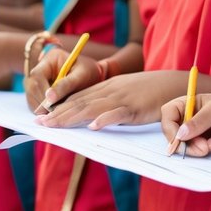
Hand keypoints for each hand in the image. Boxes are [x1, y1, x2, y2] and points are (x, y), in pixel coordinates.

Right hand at [26, 47, 103, 114]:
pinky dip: (43, 111)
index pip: (37, 75)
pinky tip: (56, 112)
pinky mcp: (38, 93)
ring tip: (58, 113)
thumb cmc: (89, 73)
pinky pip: (35, 104)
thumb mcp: (81, 76)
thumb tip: (48, 98)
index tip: (51, 105)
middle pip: (31, 88)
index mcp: (49, 59)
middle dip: (41, 103)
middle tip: (54, 113)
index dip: (41, 92)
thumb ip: (65, 85)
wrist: (93, 77)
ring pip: (31, 98)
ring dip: (41, 109)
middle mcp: (39, 69)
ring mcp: (36, 81)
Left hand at [37, 69, 184, 128]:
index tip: (40, 117)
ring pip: (92, 107)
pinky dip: (105, 119)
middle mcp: (110, 91)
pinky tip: (93, 126)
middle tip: (38, 124)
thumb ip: (107, 100)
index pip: (77, 97)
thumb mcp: (124, 91)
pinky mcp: (136, 108)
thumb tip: (89, 115)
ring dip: (70, 116)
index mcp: (106, 87)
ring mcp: (122, 99)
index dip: (57, 107)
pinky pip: (119, 114)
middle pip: (79, 102)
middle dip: (56, 113)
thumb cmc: (149, 91)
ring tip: (53, 125)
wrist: (173, 84)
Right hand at [159, 92, 210, 156]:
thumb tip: (180, 134)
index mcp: (192, 102)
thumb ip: (200, 120)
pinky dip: (201, 152)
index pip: (169, 113)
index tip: (180, 138)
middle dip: (184, 143)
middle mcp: (192, 116)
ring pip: (183, 145)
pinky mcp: (206, 144)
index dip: (170, 127)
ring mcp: (199, 131)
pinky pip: (194, 151)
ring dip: (195, 149)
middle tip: (202, 148)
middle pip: (173, 132)